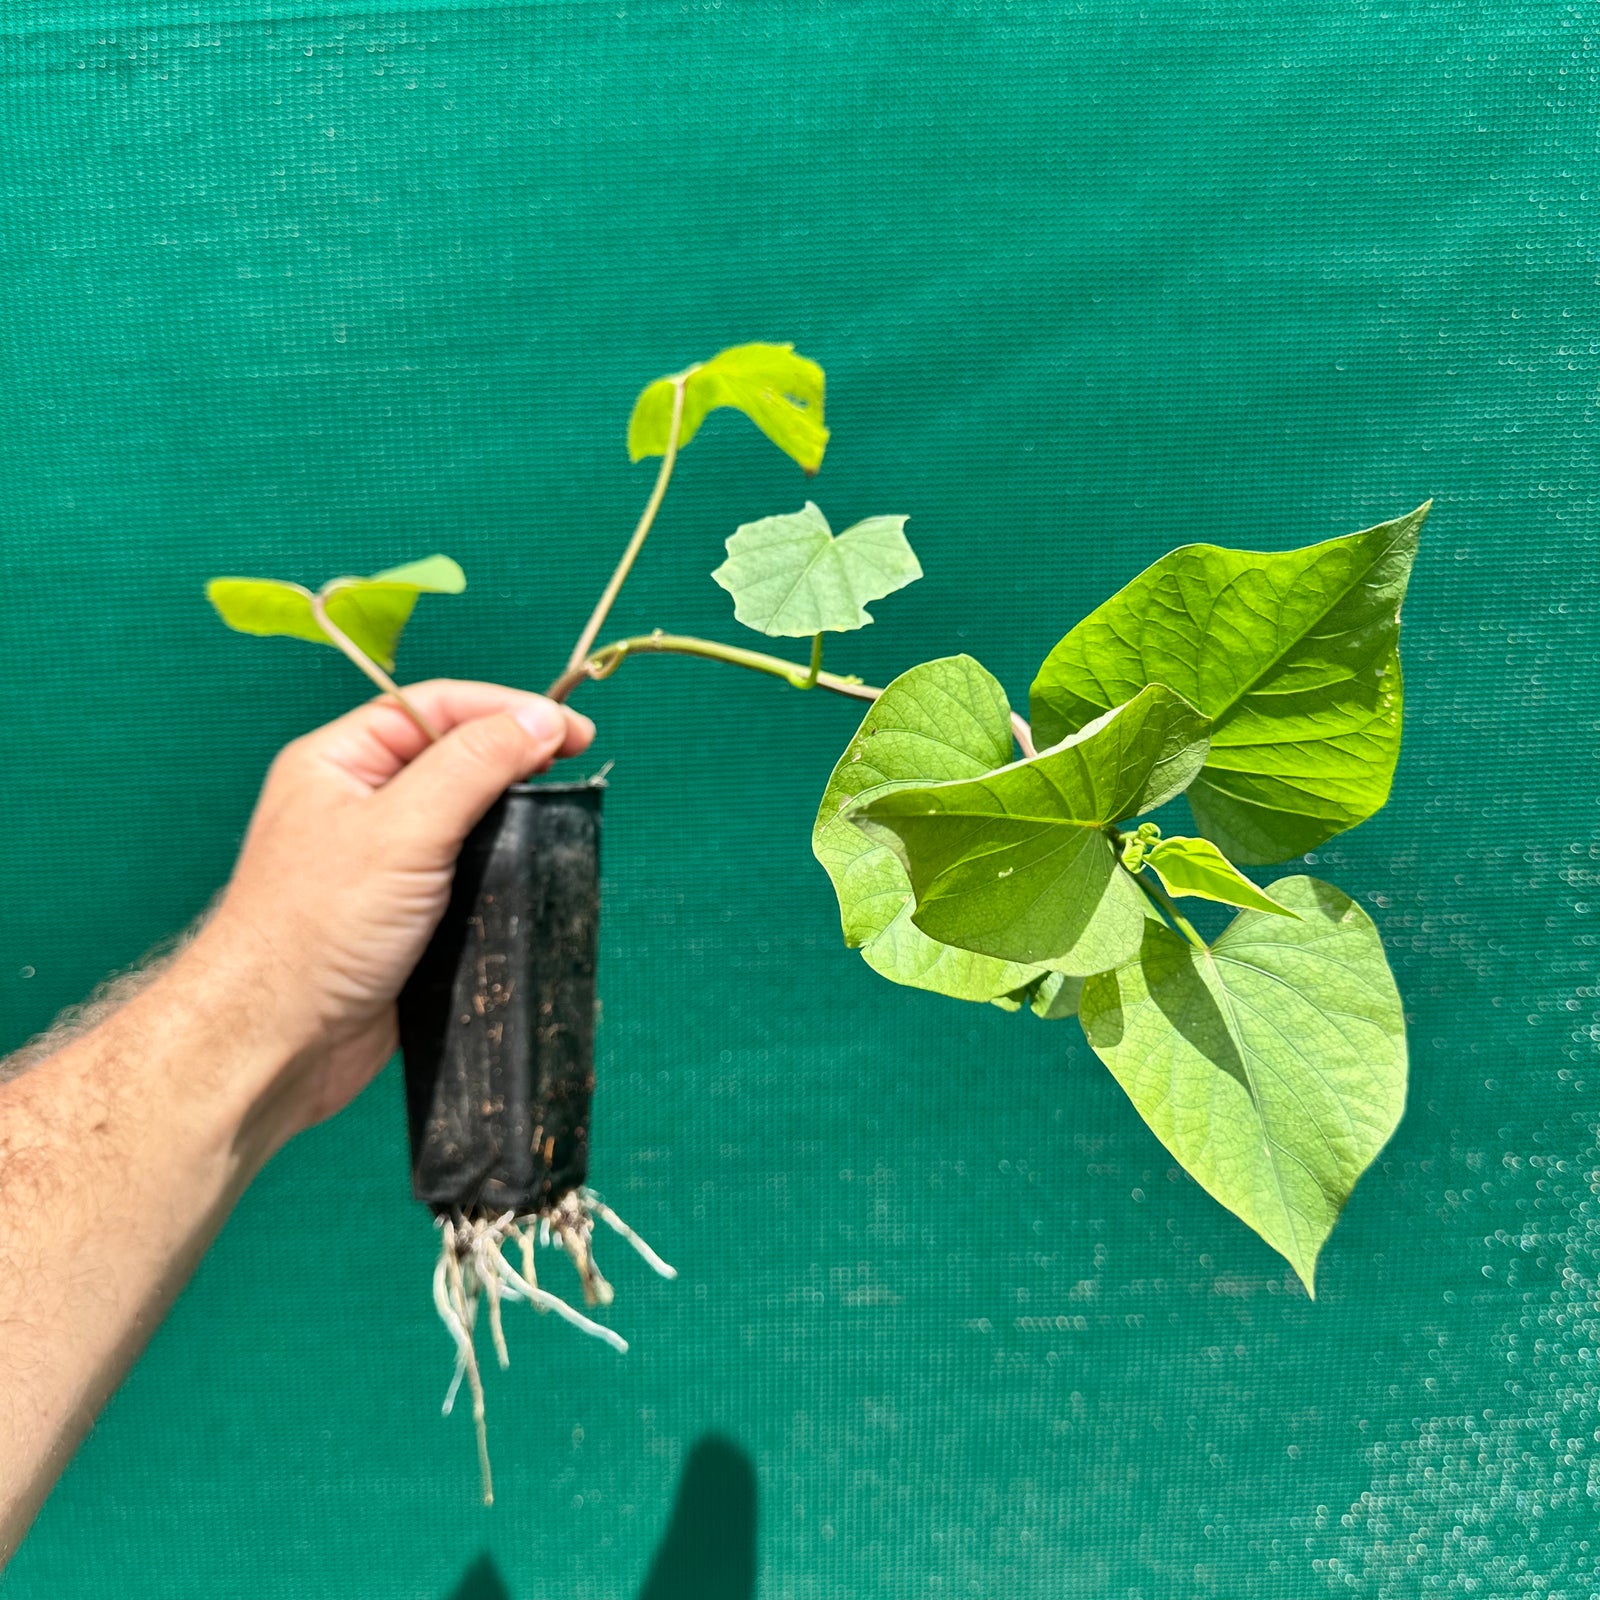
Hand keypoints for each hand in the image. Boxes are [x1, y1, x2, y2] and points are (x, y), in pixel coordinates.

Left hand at [188, 681, 593, 1148]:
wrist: (280, 1042)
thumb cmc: (313, 931)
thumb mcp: (402, 829)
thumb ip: (474, 765)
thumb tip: (538, 719)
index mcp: (339, 762)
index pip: (435, 707)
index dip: (506, 709)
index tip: (570, 729)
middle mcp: (359, 802)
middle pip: (455, 754)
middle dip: (514, 755)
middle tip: (573, 765)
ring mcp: (383, 860)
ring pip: (466, 815)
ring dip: (512, 815)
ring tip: (556, 816)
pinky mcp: (405, 913)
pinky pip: (467, 871)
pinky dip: (503, 866)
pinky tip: (529, 870)